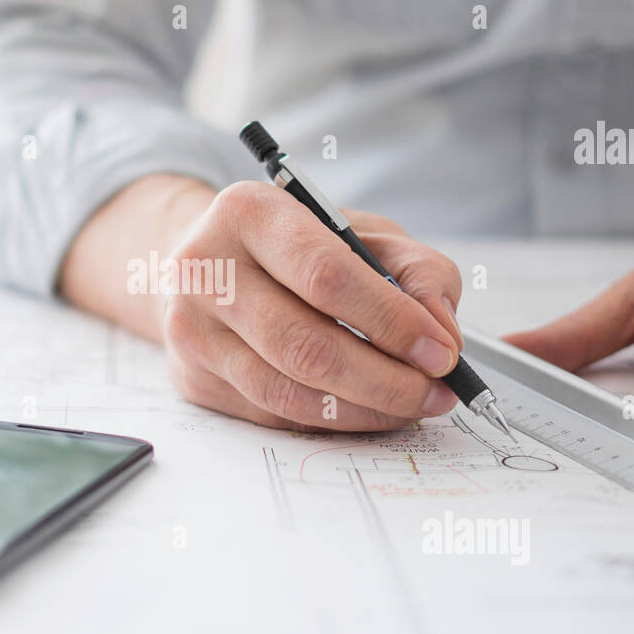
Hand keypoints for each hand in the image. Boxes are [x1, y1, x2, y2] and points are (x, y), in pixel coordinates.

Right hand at [159, 181, 464, 430]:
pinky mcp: (194, 378)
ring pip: (288, 392)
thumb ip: (416, 271)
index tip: (440, 351)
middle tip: (435, 391)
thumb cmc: (295, 246)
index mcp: (249, 213)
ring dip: (363, 409)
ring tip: (410, 405)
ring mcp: (192, 330)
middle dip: (385, 380)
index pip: (325, 275)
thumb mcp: (361, 232)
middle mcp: (207, 270)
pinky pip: (273, 414)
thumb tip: (441, 333)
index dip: (391, 320)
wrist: (212, 264)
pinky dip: (330, 420)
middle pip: (305, 345)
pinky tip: (364, 409)